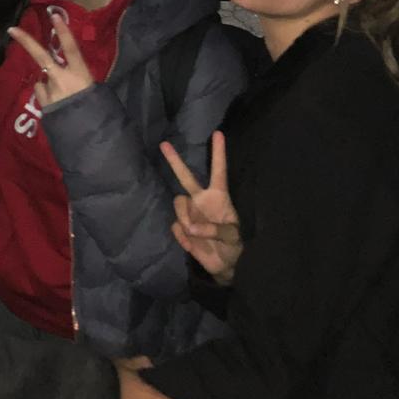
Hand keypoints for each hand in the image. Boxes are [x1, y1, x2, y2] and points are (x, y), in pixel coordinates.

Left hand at [7, 16, 93, 107]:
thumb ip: (77, 77)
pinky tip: (56, 105)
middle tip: (11, 29)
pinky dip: (46, 95)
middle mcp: (62, 80)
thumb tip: (67, 71)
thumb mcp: (94, 88)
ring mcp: (51, 93)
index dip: (63, 32)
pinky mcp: (44, 105)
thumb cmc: (97, 109)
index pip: (71, 48)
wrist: (90, 135)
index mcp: (81, 74)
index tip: (54, 15)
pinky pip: (42, 94)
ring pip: (42, 80)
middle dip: (27, 42)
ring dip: (48, 83)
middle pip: (42, 57)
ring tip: (62, 96)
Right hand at [162, 133, 242, 284]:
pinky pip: (176, 226)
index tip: (218, 133)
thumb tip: (192, 227)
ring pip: (178, 203)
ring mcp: (190, 213)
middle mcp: (201, 200)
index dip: (219, 153)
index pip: (219, 171)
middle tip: (164, 144)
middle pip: (186, 177)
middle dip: (175, 160)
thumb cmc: (234, 245)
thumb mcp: (233, 237)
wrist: (224, 265)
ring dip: (184, 218)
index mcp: (218, 197)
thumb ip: (215, 229)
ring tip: (194, 234)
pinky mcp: (182, 228)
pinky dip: (183, 237)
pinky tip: (193, 245)